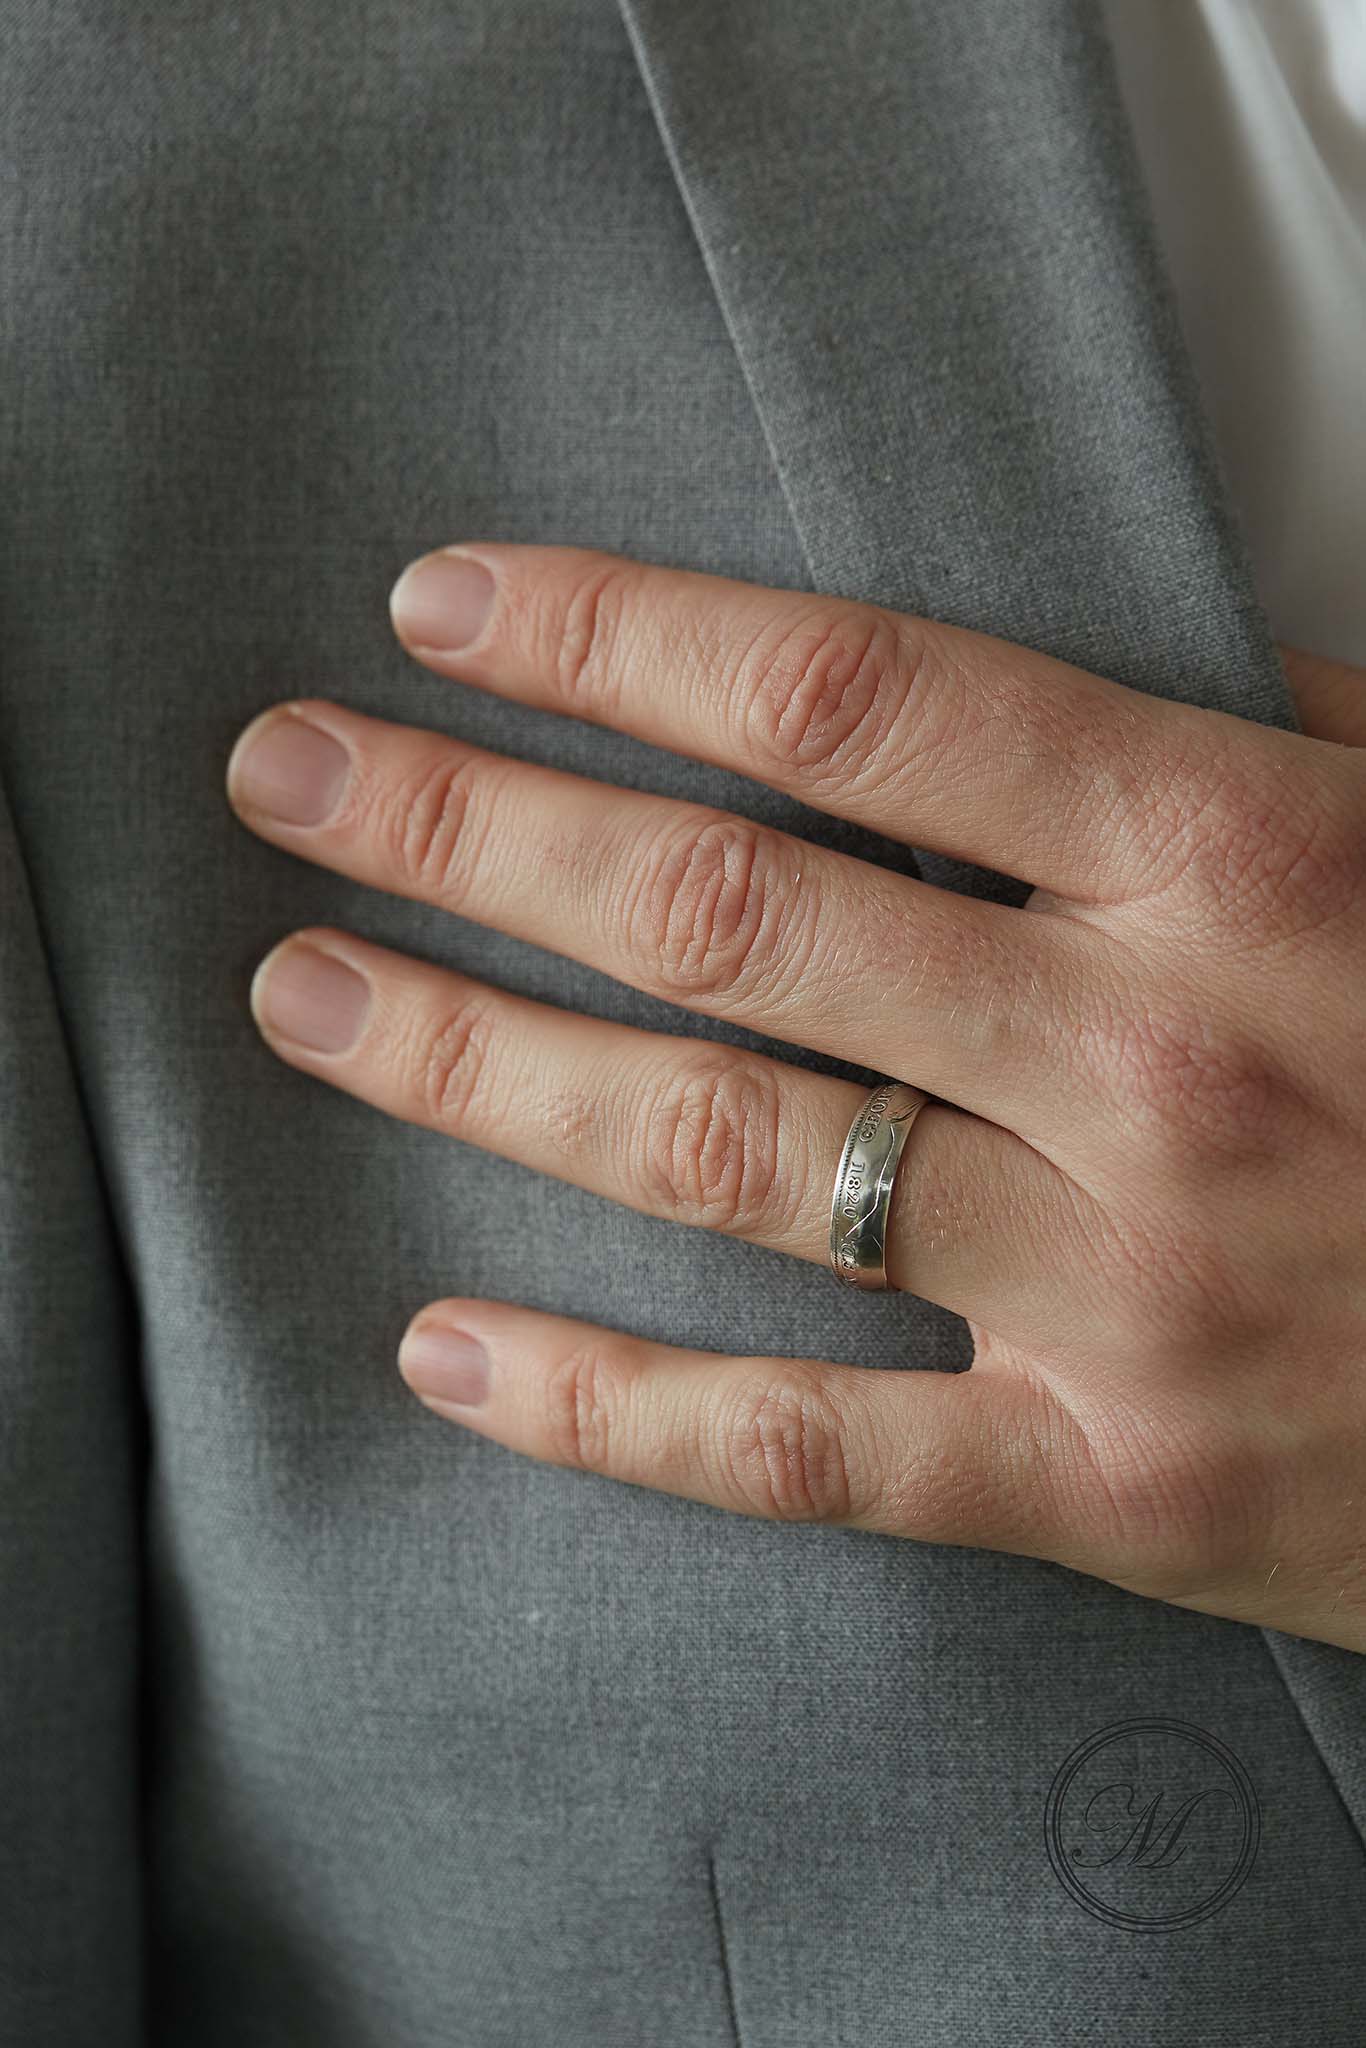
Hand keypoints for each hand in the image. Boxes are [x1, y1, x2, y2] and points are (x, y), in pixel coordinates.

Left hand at [225, 544, 1365, 1651]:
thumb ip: (1253, 738)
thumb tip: (1071, 674)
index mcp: (1237, 858)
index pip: (848, 702)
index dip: (618, 637)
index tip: (448, 611)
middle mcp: (1147, 1058)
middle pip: (725, 912)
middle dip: (470, 828)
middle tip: (293, 776)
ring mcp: (1118, 1284)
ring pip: (716, 1153)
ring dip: (474, 1064)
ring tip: (308, 997)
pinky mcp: (1106, 1478)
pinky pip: (802, 1449)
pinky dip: (605, 1408)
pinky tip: (449, 1350)